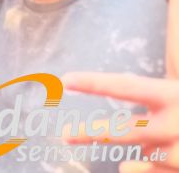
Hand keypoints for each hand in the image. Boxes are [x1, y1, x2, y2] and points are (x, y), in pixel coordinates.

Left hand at [62, 72, 178, 171]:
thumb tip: (135, 70)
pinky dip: (142, 169)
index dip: (93, 83)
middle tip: (66, 134)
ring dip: (146, 148)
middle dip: (92, 133)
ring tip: (149, 146)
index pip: (125, 88)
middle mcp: (176, 123)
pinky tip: (126, 166)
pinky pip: (157, 172)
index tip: (65, 79)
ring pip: (149, 153)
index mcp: (172, 95)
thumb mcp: (177, 84)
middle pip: (125, 131)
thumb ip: (159, 83)